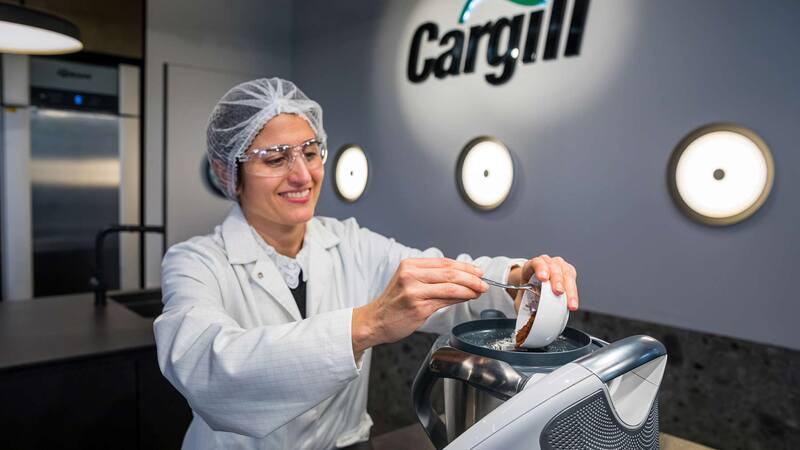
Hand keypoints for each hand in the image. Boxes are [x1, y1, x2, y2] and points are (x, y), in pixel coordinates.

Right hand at [351, 258, 487, 357]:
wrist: (375, 321)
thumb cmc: (394, 303)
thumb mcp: (408, 282)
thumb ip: (431, 278)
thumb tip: (461, 277)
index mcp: (409, 265)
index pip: (444, 262)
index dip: (464, 266)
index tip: (477, 270)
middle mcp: (411, 275)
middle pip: (449, 272)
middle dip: (471, 277)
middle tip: (483, 282)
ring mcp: (414, 292)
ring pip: (450, 286)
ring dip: (470, 288)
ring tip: (480, 290)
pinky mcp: (418, 307)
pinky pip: (445, 301)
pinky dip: (460, 298)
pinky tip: (467, 298)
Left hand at [508, 255, 578, 310]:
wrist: (532, 286)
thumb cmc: (527, 291)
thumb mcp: (520, 297)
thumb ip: (521, 306)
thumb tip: (526, 321)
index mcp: (532, 265)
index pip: (536, 262)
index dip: (540, 268)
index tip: (543, 278)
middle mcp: (547, 263)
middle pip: (554, 267)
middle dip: (557, 280)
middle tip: (558, 292)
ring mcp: (559, 266)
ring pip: (566, 273)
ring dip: (569, 289)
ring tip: (569, 303)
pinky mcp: (568, 272)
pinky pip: (573, 279)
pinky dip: (573, 293)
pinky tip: (572, 302)